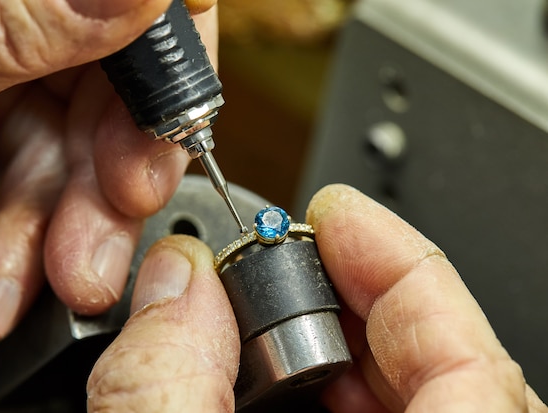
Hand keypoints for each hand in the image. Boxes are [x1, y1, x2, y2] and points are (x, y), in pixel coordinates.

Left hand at [0, 0, 217, 343]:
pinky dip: (18, 246)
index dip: (175, 56)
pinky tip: (2, 284)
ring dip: (73, 229)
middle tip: (128, 213)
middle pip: (114, 86)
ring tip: (69, 278)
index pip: (139, 5)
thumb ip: (22, 17)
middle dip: (122, 167)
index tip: (182, 116)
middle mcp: (5, 21)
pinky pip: (19, 185)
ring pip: (72, 152)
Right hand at [86, 184, 547, 411]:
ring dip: (310, 353)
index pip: (465, 348)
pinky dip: (301, 398)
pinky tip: (247, 393)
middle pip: (428, 361)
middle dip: (338, 300)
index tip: (337, 215)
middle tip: (275, 273)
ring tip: (248, 334)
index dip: (398, 260)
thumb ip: (166, 390)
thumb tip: (171, 286)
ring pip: (387, 394)